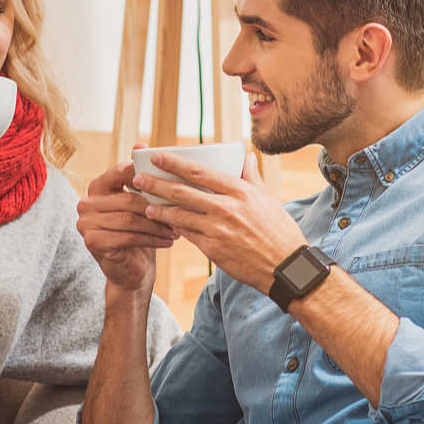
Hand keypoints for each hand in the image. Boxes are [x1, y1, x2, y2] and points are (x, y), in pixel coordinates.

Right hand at [76, 145, 179, 294]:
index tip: (174, 184)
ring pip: (131, 218)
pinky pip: (128, 236)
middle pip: (129, 198)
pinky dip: (152, 238)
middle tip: (182, 211)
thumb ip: (140, 176)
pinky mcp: (92, 241)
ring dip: (158, 224)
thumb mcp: (142, 201)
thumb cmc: (140, 232)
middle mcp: (86, 202)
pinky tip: (168, 241)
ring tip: (178, 228)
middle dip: (158, 206)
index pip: (122, 172)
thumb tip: (141, 144)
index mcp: (97, 186)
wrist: (132, 270)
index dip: (148, 176)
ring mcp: (86, 223)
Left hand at [133, 151, 306, 292]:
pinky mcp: (213, 249)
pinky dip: (172, 229)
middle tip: (137, 178)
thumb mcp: (267, 198)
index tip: (156, 156)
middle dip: (156, 184)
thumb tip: (245, 156)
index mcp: (239, 190)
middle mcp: (226, 207)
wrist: (285, 266)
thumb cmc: (278, 231)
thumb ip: (251, 176)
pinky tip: (161, 225)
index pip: (199, 172)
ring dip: (158, 209)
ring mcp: (218, 229)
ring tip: (143, 204)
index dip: (173, 163)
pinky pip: (187, 235)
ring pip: (179, 215)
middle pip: (182, 192)